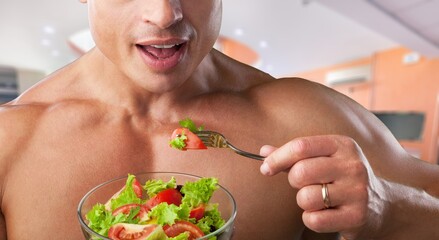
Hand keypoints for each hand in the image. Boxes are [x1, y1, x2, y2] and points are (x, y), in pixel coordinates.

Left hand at [260, 135, 384, 238]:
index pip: (301, 146)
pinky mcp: (356, 217)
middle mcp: (352, 166)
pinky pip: (313, 220)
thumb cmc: (343, 179)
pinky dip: (311, 219)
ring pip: (305, 197)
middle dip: (294, 182)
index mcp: (342, 145)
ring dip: (304, 202)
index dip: (277, 157)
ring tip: (320, 200)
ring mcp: (356, 192)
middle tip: (304, 185)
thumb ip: (295, 156)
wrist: (382, 206)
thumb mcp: (326, 159)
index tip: (266, 168)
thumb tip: (264, 151)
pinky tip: (326, 214)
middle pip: (301, 172)